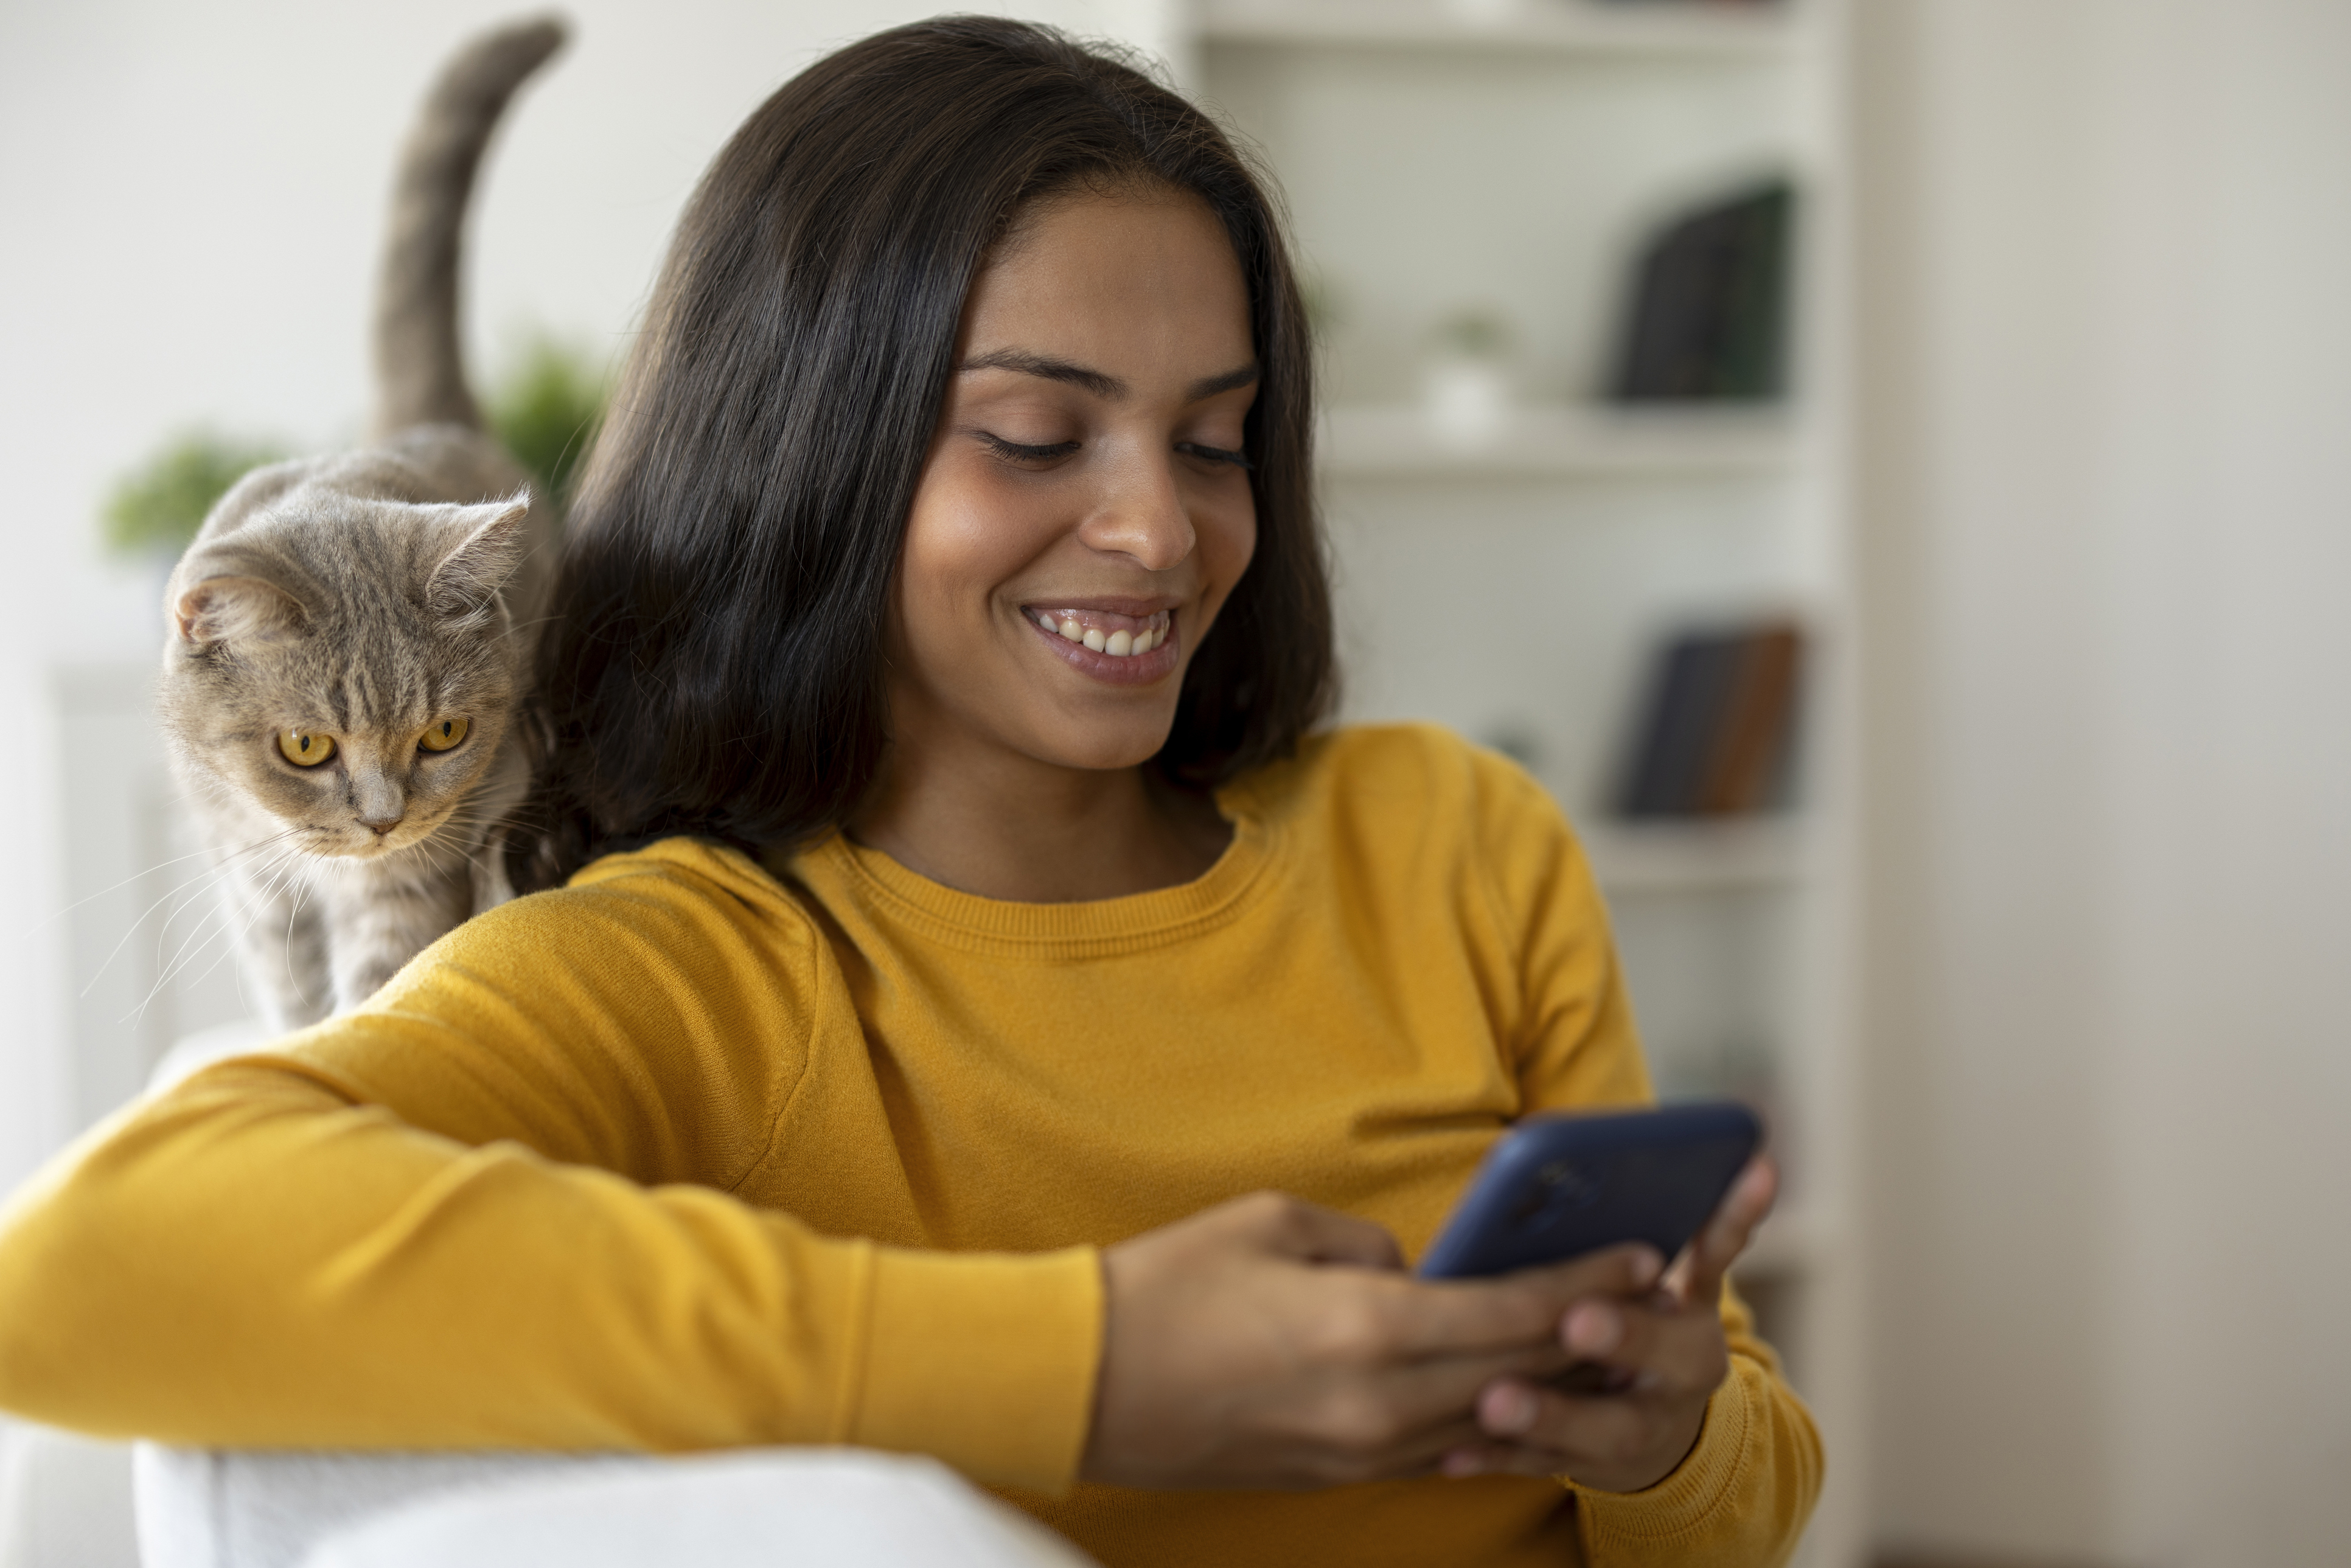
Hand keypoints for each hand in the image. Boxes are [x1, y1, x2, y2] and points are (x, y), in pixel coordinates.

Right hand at [1081, 1191, 1666, 1489]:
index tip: (1642, 1256)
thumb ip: (1362, 1246)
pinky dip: (1475, 1415)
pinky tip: (1500, 1390)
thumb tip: (1409, 1271)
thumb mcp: (1271, 1225)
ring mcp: (1355, 1450)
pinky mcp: (1331, 1473)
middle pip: (1517, 1370)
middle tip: (1642, 1298)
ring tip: (1588, 1342)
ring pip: (1481, 1417)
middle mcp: (1377, 1403)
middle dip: (1587, 1331)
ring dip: (1540, 1380)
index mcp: (1367, 1327)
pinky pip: (1431, 1446)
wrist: (1083, 1382)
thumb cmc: (1166, 1287)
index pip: (1512, 1310)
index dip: (1587, 1283)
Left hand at [1439, 1157, 1778, 1492]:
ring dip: (1550, 1413)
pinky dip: (1499, 1459)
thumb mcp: (1677, 1272)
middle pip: (1667, 1358)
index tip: (1686, 1215)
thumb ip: (1690, 1222)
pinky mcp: (1595, 1465)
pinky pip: (1545, 1465)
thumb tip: (1746, 1157)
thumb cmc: (1645, 1319)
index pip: (1715, 1261)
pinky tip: (1452, 1456)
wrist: (1662, 1426)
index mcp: (1701, 1307)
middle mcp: (1684, 1371)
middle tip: (1576, 1318)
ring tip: (1495, 1401)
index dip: (1720, 1227)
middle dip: (1627, 1336)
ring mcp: (1645, 1425)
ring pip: (1605, 1427)